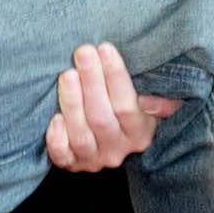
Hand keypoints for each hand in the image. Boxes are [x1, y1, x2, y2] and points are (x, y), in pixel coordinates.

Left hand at [45, 40, 180, 171]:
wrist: (111, 144)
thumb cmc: (128, 113)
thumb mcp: (151, 105)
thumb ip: (158, 100)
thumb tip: (148, 98)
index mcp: (140, 134)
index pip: (128, 105)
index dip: (115, 76)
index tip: (104, 48)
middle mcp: (118, 150)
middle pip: (101, 117)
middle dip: (91, 81)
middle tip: (82, 52)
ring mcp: (94, 159)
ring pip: (81, 134)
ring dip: (72, 103)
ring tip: (67, 75)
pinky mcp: (72, 164)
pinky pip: (62, 156)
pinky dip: (57, 137)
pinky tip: (55, 117)